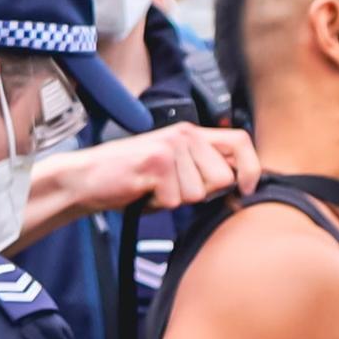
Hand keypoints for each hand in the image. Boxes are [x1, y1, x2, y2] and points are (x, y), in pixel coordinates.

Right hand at [18, 123, 261, 239]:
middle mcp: (185, 134)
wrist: (87, 179)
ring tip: (152, 190)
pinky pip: (174, 200)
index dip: (251, 168)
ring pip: (198, 193)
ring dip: (174, 201)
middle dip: (199, 194)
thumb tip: (240, 186)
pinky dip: (157, 205)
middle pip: (222, 178)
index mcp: (192, 134)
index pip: (240, 141)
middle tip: (169, 189)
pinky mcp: (156, 162)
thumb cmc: (131, 179)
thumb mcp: (174, 170)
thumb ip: (203, 171)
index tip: (246, 189)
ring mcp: (171, 147)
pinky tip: (142, 192)